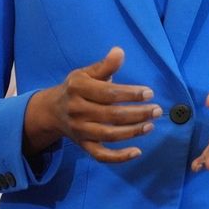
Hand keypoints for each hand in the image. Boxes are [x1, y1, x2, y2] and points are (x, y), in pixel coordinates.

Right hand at [24, 47, 160, 162]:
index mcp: (78, 89)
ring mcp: (80, 130)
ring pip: (109, 135)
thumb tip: (119, 51)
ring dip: (133, 132)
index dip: (130, 94)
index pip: (108, 94)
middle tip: (156, 110)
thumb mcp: (86, 73)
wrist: (52, 111)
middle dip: (137, 113)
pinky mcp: (83, 145)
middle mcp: (77, 111)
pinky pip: (100, 155)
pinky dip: (118, 157)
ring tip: (151, 125)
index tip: (149, 93)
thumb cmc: (76, 88)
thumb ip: (105, 65)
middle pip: (111, 115)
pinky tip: (137, 152)